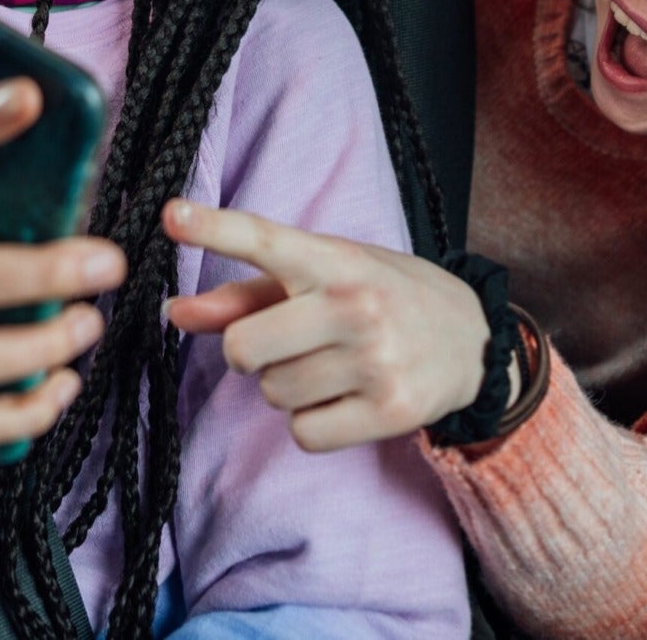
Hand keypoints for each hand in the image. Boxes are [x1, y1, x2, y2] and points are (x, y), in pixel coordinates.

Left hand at [164, 200, 490, 451]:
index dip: (215, 228)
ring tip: (330, 364)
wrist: (473, 339)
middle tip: (285, 341)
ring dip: (286, 386)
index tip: (173, 215)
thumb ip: (246, 294)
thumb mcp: (324, 274)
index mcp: (336, 260)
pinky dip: (312, 422)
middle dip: (249, 352)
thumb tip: (175, 313)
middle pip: (245, 347)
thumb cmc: (382, 296)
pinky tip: (345, 398)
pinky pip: (304, 432)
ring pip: (273, 393)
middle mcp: (356, 305)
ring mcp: (376, 360)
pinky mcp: (391, 411)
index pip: (265, 240)